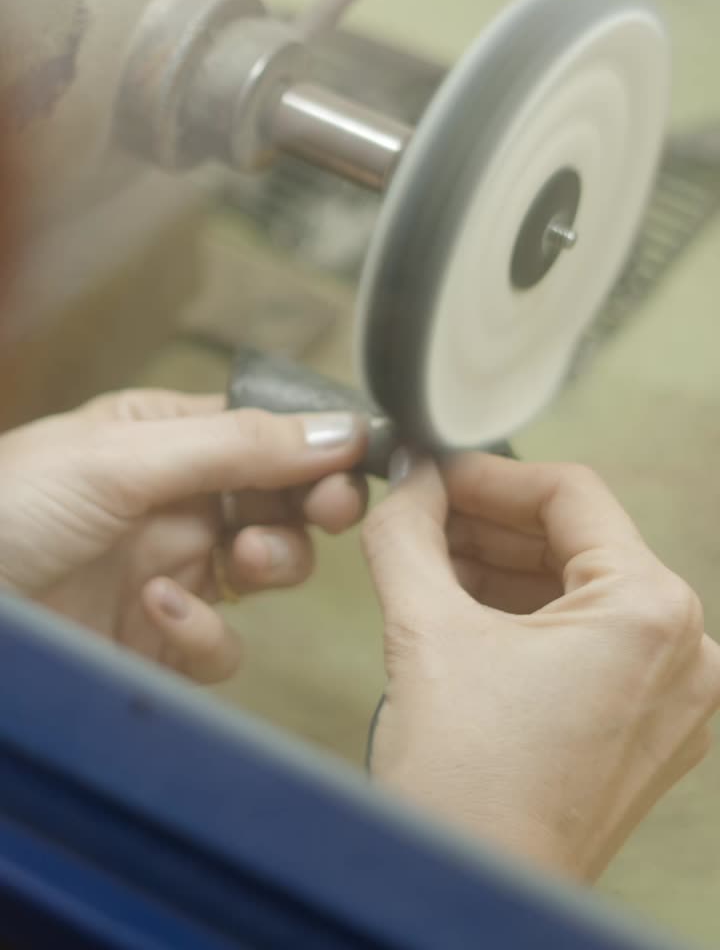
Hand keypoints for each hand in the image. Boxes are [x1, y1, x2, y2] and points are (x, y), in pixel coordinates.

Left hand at [0, 390, 366, 682]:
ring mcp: (168, 569)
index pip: (264, 432)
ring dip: (270, 561)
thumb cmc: (8, 510)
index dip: (316, 445)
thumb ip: (235, 447)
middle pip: (280, 499)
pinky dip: (204, 633)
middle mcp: (173, 498)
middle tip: (328, 513)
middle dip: (310, 506)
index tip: (360, 459)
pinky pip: (218, 643)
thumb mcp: (122, 459)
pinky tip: (162, 611)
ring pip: (265, 568)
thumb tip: (341, 430)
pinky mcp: (155, 642)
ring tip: (241, 561)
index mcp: (162, 434)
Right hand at [362, 453, 719, 880]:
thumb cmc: (466, 789)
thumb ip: (410, 531)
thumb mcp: (424, 629)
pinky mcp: (645, 736)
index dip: (488, 475)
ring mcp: (672, 701)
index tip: (435, 473)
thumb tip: (409, 479)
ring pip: (581, 594)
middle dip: (490, 525)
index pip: (571, 495)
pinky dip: (527, 620)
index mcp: (651, 612)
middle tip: (422, 511)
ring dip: (504, 570)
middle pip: (579, 544)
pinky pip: (589, 644)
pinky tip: (462, 608)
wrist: (467, 901)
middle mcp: (684, 653)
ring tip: (430, 558)